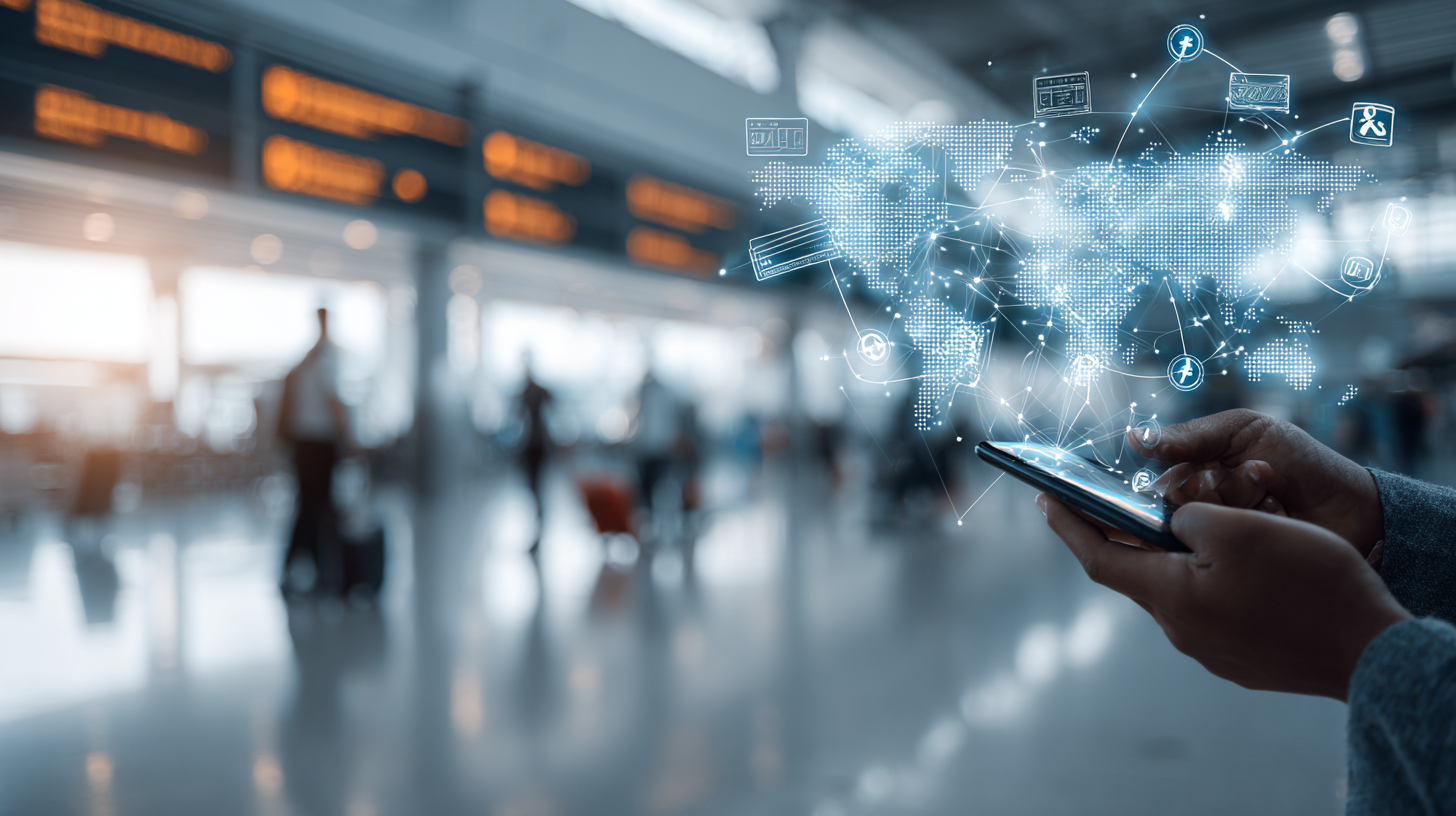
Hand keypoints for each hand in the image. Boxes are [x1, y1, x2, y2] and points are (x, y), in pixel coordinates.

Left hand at [1040, 495, 1409, 700]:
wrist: (1370, 651)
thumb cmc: (1306, 582)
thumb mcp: (1238, 528)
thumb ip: (1188, 517)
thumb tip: (1171, 522)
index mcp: (1170, 597)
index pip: (1099, 558)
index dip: (1068, 525)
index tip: (1044, 498)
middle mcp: (1181, 630)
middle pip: (1140, 573)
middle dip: (1128, 534)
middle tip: (1115, 499)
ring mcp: (1212, 650)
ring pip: (1180, 589)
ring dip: (1177, 556)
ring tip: (1189, 522)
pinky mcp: (1242, 658)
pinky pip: (1213, 609)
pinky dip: (1210, 579)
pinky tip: (1236, 563)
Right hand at [1139, 409, 1383, 555]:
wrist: (1351, 502)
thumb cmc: (1298, 461)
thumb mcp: (1244, 430)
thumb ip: (1192, 435)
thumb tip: (1136, 438)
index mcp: (1190, 483)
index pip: (1153, 493)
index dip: (1168, 485)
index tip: (1192, 475)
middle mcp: (1200, 517)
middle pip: (1176, 511)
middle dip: (1217, 486)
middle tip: (1255, 475)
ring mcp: (1223, 545)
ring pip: (1205, 527)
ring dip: (1243, 498)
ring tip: (1273, 490)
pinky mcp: (1245, 567)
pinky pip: (1235, 545)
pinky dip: (1262, 518)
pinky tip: (1283, 511)